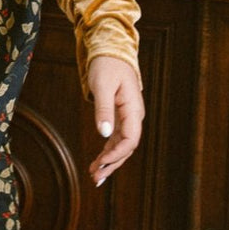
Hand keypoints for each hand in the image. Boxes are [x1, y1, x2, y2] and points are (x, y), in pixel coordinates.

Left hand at [87, 55, 143, 185]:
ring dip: (109, 161)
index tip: (101, 163)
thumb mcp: (103, 86)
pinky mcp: (120, 117)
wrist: (111, 51)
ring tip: (94, 175)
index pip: (130, 139)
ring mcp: (127, 118)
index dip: (116, 154)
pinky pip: (116, 139)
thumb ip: (104, 110)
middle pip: (127, 147)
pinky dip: (107, 151)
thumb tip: (104, 134)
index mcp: (133, 109)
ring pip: (121, 145)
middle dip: (112, 164)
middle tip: (95, 178)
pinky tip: (98, 162)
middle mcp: (134, 116)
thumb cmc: (107, 66)